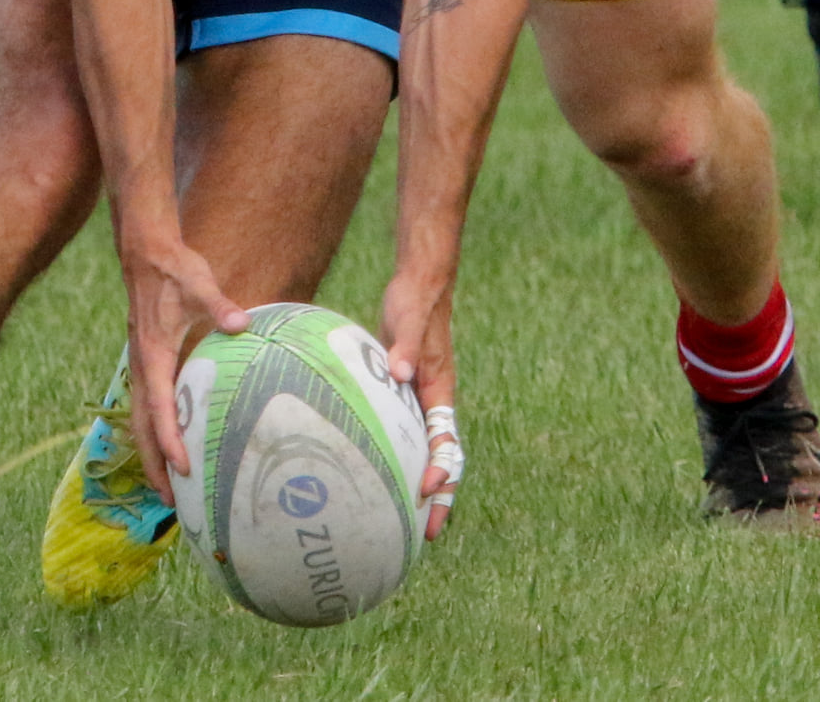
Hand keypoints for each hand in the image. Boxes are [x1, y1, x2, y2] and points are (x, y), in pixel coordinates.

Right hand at [122, 236, 248, 502]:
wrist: (146, 253)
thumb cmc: (174, 269)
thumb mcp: (199, 284)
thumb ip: (220, 306)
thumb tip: (243, 322)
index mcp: (153, 355)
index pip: (159, 409)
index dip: (169, 442)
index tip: (184, 470)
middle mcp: (141, 367)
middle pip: (141, 428)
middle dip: (153, 465)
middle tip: (171, 502)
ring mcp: (140, 366)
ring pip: (139, 420)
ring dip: (151, 453)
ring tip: (169, 486)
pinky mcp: (146, 361)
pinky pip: (146, 406)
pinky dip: (154, 431)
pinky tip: (173, 443)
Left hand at [382, 268, 459, 539]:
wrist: (417, 285)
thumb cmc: (415, 301)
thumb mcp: (409, 320)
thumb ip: (406, 346)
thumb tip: (400, 373)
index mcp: (440, 391)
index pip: (447, 441)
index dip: (442, 470)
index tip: (429, 490)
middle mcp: (433, 401)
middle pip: (441, 458)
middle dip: (439, 497)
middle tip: (427, 535)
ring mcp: (417, 399)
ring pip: (421, 451)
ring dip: (416, 484)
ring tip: (401, 521)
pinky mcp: (400, 392)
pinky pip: (401, 433)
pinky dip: (395, 456)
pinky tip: (372, 473)